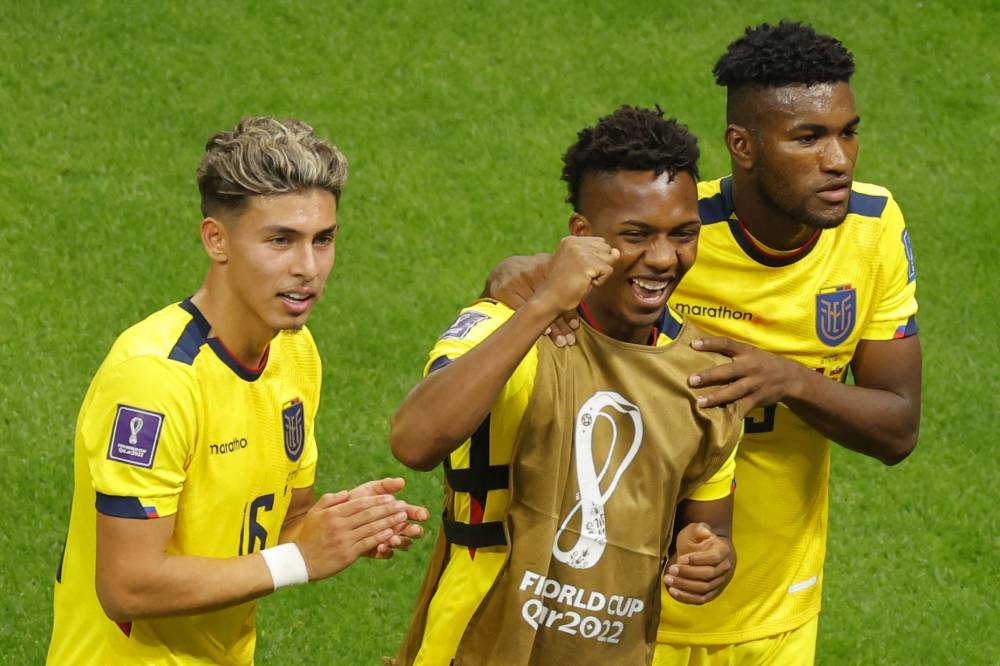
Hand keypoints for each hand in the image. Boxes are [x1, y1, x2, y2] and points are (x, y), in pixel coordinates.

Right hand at [293, 492, 412, 579]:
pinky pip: (367, 543)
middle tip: (403, 505)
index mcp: (333, 514)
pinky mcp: (348, 554)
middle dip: (388, 509)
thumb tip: (347, 493)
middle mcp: (340, 525)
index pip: (359, 504)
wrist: (299, 561)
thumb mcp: (314, 513)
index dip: (377, 500)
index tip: (391, 498)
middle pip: (368, 514)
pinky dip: (381, 537)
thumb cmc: (309, 536)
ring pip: (371, 528)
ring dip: (389, 521)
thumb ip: (330, 500)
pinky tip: (392, 533)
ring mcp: (344, 540)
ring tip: (402, 517)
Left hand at [344, 477, 428, 557]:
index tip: (422, 515)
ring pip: (402, 544)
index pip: (414, 513)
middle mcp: (397, 526)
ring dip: (401, 542)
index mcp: (398, 511)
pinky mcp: (377, 550)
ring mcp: (388, 539)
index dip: (420, 514)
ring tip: (394, 539)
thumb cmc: (356, 500)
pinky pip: (386, 554)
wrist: (337, 516)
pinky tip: (380, 547)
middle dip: (415, 531)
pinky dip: (386, 551)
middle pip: (413, 531)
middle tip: (414, 529)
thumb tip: (402, 481)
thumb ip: (386, 485)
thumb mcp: (370, 490)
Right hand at [481, 252, 582, 346]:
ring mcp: (517, 281)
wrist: (501, 271)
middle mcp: (532, 272)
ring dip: (551, 327)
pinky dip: (532, 321)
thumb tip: (590, 284)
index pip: (560, 291)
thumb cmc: (530, 274)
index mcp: (545, 267)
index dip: (569, 310)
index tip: (575, 327)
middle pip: (550, 302)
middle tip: (570, 340)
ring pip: (536, 309)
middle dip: (561, 323)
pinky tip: (544, 333)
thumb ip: (564, 277)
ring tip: (561, 342)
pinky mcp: (504, 290)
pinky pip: (520, 309)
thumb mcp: (547, 271)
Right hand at [533, 235, 618, 315]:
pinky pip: (608, 270)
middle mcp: (575, 242)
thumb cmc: (566, 286)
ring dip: (600, 273)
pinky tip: (586, 283)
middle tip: (581, 276)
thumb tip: (617, 252)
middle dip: (600, 265)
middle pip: (606, 249)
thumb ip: (599, 256)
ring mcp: (580, 252)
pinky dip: (601, 281)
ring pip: (609, 259)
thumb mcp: (583, 266)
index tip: (579, 270)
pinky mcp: (587, 263)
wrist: (550, 300)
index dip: (596, 259)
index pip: (600, 243)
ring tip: (583, 279)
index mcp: (571, 240)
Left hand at [663, 522, 733, 604]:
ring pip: (704, 588)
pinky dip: (687, 597)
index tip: (681, 559)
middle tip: (671, 569)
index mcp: (723, 551)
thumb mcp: (696, 530)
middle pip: (708, 575)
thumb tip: (705, 532)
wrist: (704, 550)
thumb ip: (699, 528)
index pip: (713, 558)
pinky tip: (673, 591)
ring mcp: (719, 582)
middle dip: (688, 573)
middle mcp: (725, 568)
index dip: (697, 560)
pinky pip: (700, 599)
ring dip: (685, 586)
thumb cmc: (698, 539)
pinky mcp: (711, 593)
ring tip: (668, 579)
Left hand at [688, 336, 806, 415]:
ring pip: (734, 391)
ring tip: (700, 402)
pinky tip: (720, 419)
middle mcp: (750, 367)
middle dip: (710, 376)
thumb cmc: (763, 363)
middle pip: (728, 371)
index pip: (727, 344)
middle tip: (692, 380)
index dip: (710, 343)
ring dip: (717, 397)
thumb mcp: (751, 353)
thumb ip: (732, 353)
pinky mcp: (757, 399)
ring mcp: (754, 384)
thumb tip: (702, 350)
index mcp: (747, 352)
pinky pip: (743, 407)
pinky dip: (733, 413)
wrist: (790, 378)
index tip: (693, 344)